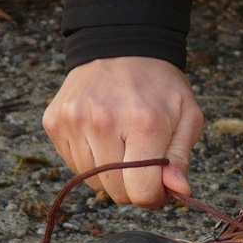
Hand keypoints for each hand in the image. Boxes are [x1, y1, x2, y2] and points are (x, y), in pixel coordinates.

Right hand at [43, 57, 204, 205]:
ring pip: (93, 182)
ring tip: (122, 143)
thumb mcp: (187, 116)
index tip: (159, 184)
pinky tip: (102, 136)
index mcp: (143, 124)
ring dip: (111, 174)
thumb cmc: (160, 86)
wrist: (122, 46)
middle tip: (142, 160)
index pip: (141, 191)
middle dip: (133, 185)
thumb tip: (179, 192)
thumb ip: (181, 158)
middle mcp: (103, 122)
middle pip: (116, 191)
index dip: (153, 196)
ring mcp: (74, 121)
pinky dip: (90, 161)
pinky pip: (74, 165)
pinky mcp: (54, 121)